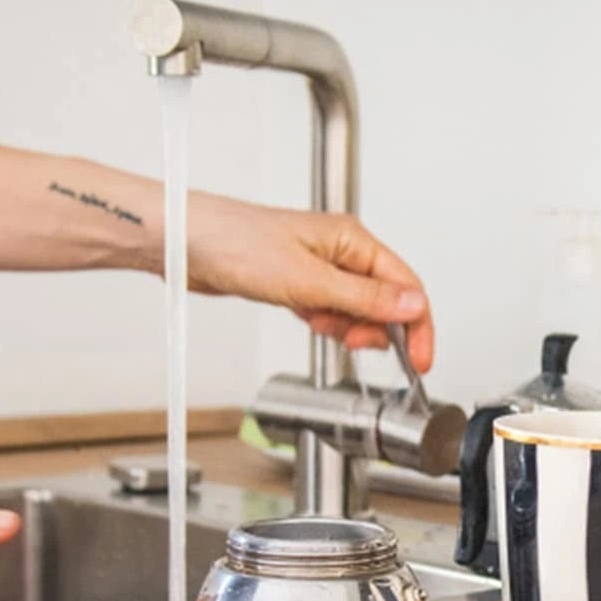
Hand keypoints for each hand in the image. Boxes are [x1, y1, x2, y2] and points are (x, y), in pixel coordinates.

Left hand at [187, 198, 435, 372]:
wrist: (182, 243)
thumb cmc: (234, 243)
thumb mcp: (308, 280)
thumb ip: (366, 297)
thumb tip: (413, 306)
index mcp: (352, 240)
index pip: (405, 286)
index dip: (416, 326)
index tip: (418, 360)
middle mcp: (341, 251)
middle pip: (385, 301)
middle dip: (374, 329)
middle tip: (353, 342)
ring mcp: (320, 267)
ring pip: (357, 309)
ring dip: (346, 327)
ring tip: (319, 323)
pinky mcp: (300, 282)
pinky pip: (330, 310)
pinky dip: (325, 323)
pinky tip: (307, 319)